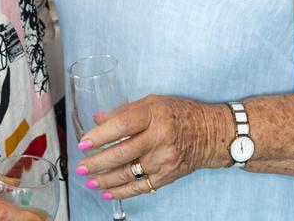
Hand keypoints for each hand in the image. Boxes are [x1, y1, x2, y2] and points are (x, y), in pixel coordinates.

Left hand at [75, 95, 231, 200]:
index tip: (84, 142)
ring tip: (89, 180)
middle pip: (122, 153)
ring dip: (105, 179)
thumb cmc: (183, 113)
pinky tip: (107, 192)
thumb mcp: (155, 102)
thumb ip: (126, 110)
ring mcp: (163, 160)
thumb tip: (99, 119)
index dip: (101, 134)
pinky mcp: (166, 176)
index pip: (123, 125)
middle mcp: (159, 139)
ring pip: (128, 174)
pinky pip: (140, 187)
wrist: (212, 134)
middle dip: (97, 162)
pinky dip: (121, 192)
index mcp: (156, 116)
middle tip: (81, 166)